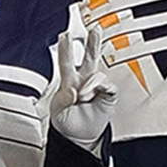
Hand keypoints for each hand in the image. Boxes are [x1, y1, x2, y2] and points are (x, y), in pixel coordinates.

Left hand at [50, 26, 116, 145]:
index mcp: (68, 82)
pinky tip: (94, 93)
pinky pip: (108, 86)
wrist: (79, 137)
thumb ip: (63, 101)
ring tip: (83, 96)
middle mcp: (83, 81)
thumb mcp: (58, 113)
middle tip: (95, 30)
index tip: (65, 36)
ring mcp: (95, 87)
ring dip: (90, 82)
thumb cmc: (67, 122)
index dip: (65, 48)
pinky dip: (100, 87)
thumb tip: (73, 91)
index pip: (66, 62)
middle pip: (89, 57)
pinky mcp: (107, 95)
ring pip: (99, 71)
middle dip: (93, 43)